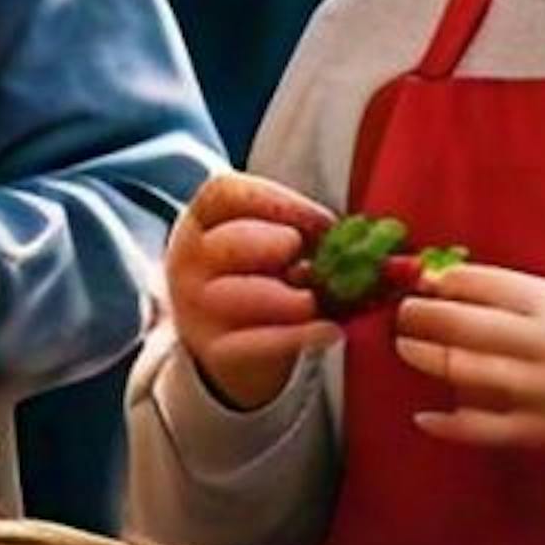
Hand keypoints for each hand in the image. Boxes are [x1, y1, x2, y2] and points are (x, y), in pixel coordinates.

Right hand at [166, 167, 340, 410]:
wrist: (235, 350)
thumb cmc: (260, 280)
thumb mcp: (269, 246)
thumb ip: (300, 233)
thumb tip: (355, 235)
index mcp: (202, 221)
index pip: (224, 193)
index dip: (277, 200)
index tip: (322, 220)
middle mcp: (190, 261)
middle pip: (226, 242)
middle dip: (272, 245)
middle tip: (306, 260)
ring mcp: (197, 308)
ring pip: (236, 295)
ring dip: (287, 297)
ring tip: (315, 300)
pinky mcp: (216, 351)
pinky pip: (256, 342)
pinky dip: (300, 336)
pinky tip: (330, 331)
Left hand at [389, 263, 544, 461]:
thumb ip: (522, 298)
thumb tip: (453, 289)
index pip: (480, 284)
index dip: (441, 281)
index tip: (421, 281)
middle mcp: (544, 342)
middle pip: (460, 325)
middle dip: (419, 317)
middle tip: (403, 313)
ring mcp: (542, 390)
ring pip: (462, 372)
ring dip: (424, 357)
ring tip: (407, 347)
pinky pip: (484, 429)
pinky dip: (447, 423)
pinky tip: (424, 415)